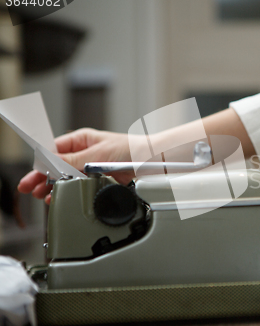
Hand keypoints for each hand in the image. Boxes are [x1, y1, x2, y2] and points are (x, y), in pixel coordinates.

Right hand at [18, 128, 132, 203]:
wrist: (151, 160)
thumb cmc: (130, 149)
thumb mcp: (97, 154)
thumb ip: (73, 161)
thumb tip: (51, 164)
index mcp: (82, 140)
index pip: (55, 149)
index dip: (42, 161)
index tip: (34, 172)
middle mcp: (85, 152)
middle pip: (58, 165)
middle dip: (43, 176)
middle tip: (30, 187)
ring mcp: (91, 166)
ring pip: (67, 176)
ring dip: (54, 185)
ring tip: (42, 194)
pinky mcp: (99, 178)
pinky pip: (80, 184)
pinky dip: (69, 190)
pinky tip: (61, 196)